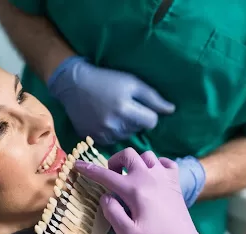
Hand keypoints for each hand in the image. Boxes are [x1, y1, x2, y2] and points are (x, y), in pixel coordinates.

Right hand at [47, 56, 174, 144]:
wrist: (74, 85)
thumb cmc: (106, 80)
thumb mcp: (131, 82)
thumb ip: (153, 98)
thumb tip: (171, 110)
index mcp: (125, 109)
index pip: (151, 122)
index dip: (148, 114)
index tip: (139, 106)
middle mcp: (113, 124)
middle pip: (137, 130)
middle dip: (135, 120)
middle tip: (123, 107)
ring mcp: (101, 133)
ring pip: (125, 137)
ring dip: (123, 127)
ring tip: (113, 113)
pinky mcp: (92, 138)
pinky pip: (111, 141)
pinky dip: (111, 132)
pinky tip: (104, 121)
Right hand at [75, 149, 222, 233]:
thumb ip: (112, 212)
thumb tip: (106, 196)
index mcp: (135, 190)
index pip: (106, 175)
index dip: (89, 170)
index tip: (77, 164)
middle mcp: (149, 178)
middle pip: (128, 154)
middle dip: (115, 162)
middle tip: (112, 178)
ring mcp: (165, 178)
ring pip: (146, 155)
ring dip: (135, 162)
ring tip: (132, 178)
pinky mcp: (176, 183)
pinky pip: (165, 162)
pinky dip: (156, 165)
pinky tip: (152, 177)